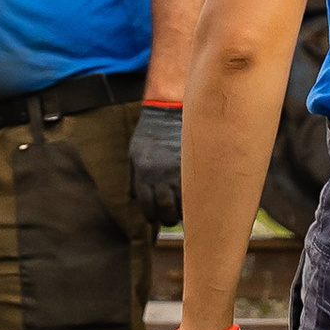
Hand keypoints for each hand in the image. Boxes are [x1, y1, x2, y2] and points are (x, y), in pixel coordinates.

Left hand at [128, 100, 183, 226]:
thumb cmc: (150, 133)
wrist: (167, 111)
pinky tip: (194, 197)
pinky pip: (195, 189)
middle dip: (168, 218)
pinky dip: (195, 197)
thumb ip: (133, 177)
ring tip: (184, 209)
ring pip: (184, 203)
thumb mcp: (134, 154)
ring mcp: (178, 172)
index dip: (151, 216)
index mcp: (144, 175)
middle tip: (171, 217)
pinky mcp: (193, 166)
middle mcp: (161, 177)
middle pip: (166, 210)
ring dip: (184, 210)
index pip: (147, 206)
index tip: (155, 217)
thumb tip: (133, 197)